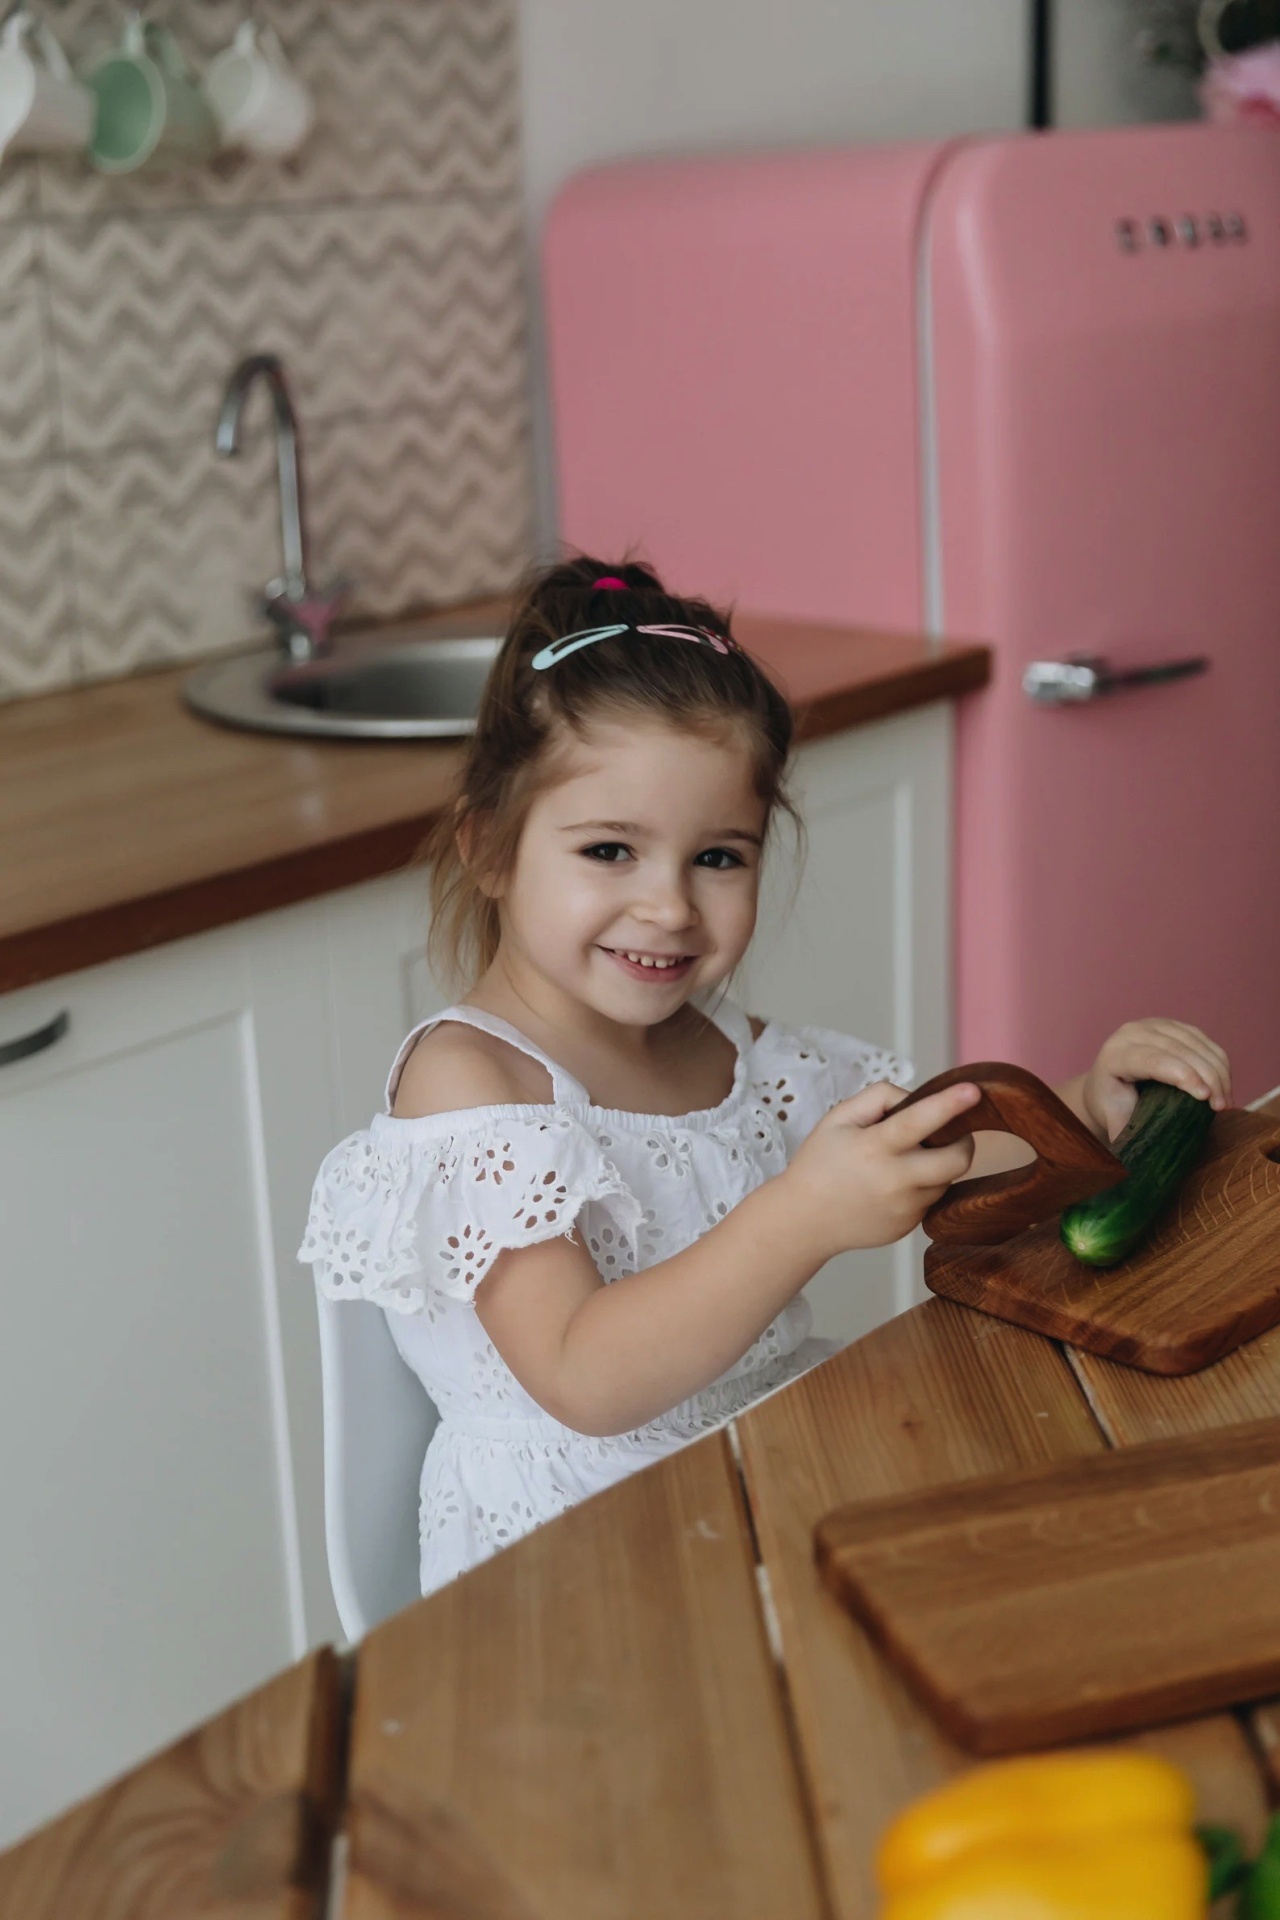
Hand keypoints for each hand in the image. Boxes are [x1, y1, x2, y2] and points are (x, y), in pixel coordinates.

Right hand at [782, 1078, 981, 1257]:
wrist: (803, 1221)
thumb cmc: (819, 1163)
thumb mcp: (838, 1118)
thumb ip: (880, 1097)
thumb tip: (919, 1099)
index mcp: (874, 1148)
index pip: (918, 1122)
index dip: (948, 1105)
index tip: (973, 1091)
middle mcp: (895, 1181)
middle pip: (957, 1161)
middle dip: (963, 1142)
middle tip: (950, 1133)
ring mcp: (905, 1209)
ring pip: (944, 1180)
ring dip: (936, 1165)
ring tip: (902, 1162)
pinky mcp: (908, 1226)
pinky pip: (930, 1199)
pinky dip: (921, 1187)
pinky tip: (890, 1187)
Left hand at [1081, 1019, 1232, 1141]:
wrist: (1107, 1085)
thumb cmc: (1111, 1107)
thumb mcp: (1113, 1122)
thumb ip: (1123, 1139)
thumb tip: (1133, 1169)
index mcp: (1115, 1055)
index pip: (1150, 1059)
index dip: (1181, 1075)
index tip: (1204, 1097)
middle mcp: (1132, 1033)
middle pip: (1179, 1050)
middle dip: (1207, 1077)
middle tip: (1221, 1107)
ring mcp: (1154, 1025)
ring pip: (1196, 1044)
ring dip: (1218, 1072)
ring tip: (1224, 1102)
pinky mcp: (1172, 1026)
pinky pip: (1204, 1041)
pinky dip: (1219, 1063)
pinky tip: (1224, 1086)